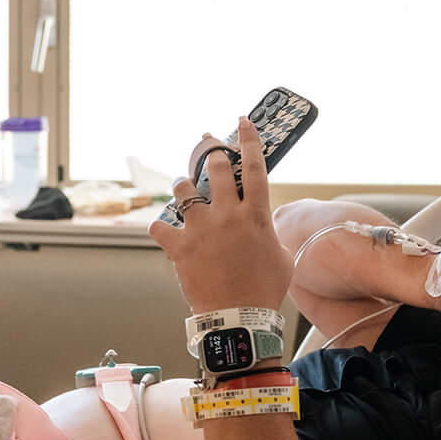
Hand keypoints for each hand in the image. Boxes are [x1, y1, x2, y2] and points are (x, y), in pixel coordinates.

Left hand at [148, 117, 291, 314]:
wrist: (239, 317)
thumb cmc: (264, 290)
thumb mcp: (281, 256)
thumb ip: (270, 233)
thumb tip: (263, 225)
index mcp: (256, 216)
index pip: (255, 167)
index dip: (249, 140)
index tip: (242, 121)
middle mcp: (228, 215)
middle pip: (218, 169)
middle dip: (211, 153)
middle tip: (206, 147)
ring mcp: (202, 230)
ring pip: (184, 191)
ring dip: (183, 186)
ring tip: (184, 189)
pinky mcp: (180, 247)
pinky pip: (159, 226)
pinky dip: (159, 227)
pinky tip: (162, 229)